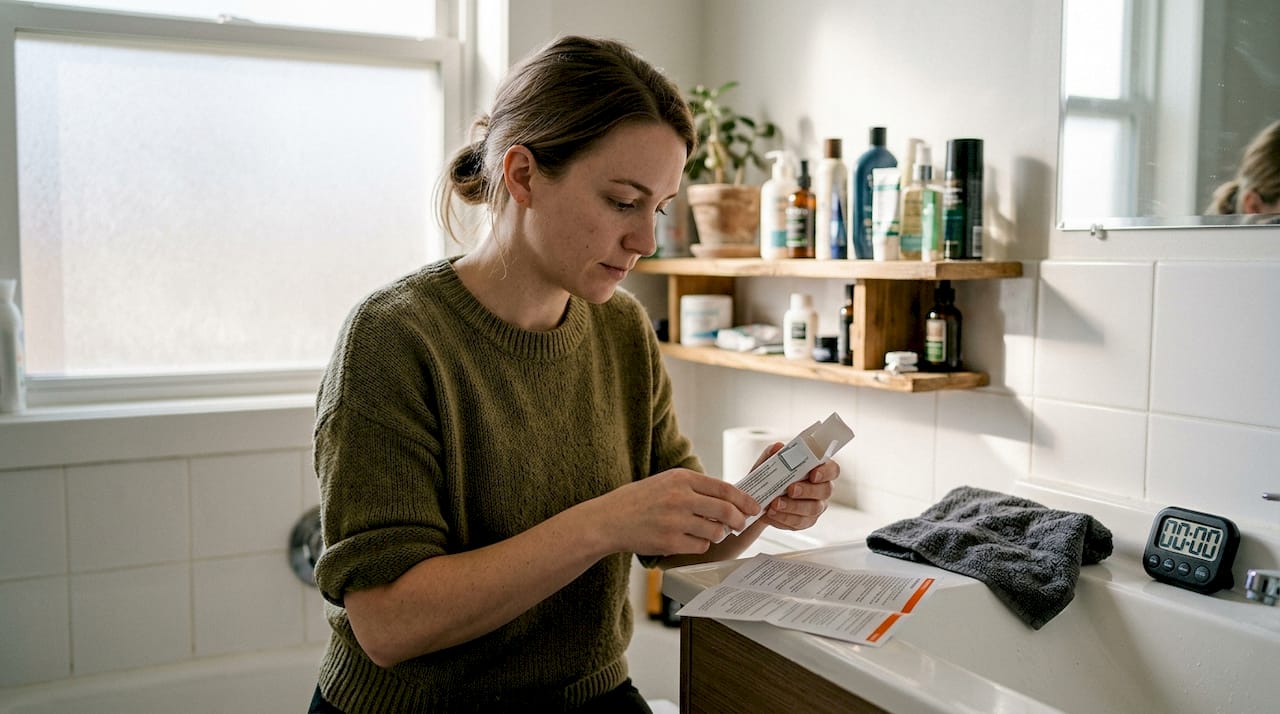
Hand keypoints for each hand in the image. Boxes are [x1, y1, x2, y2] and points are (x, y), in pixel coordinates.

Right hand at [594, 467, 759, 555]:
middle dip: (738, 520)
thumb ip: (694, 488)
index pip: (724, 488)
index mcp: (681, 478)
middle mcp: (680, 497)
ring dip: (717, 534)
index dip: (744, 499)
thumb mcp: (666, 482)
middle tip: (740, 525)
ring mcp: (675, 520)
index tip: (754, 507)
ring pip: (715, 532)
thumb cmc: (638, 501)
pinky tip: (687, 540)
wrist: (609, 519)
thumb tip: (728, 500)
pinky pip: (700, 546)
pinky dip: (699, 546)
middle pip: (726, 510)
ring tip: (706, 532)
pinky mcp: (670, 542)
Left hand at [753, 443, 839, 531]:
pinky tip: (773, 514)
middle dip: (807, 490)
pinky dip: (785, 518)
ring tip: (775, 504)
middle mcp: (822, 489)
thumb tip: (778, 446)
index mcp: (818, 470)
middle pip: (825, 490)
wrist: (757, 499)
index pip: (832, 469)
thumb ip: (772, 453)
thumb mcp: (767, 462)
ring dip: (793, 506)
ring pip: (813, 509)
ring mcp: (816, 506)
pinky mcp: (806, 521)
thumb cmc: (769, 477)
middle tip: (790, 490)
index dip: (826, 472)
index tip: (813, 474)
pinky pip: (800, 522)